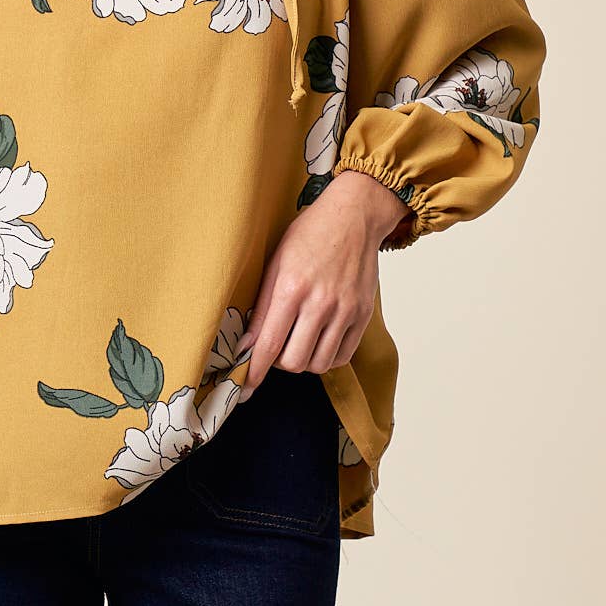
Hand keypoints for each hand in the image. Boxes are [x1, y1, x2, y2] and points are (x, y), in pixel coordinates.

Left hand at [237, 169, 406, 399]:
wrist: (353, 216)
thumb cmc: (310, 234)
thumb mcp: (275, 262)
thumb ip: (262, 306)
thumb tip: (246, 345)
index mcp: (291, 288)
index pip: (269, 345)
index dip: (253, 373)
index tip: (242, 389)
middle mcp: (320, 303)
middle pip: (294, 362)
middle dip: (279, 363)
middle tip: (276, 347)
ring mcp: (345, 311)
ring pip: (319, 364)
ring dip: (303, 360)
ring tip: (298, 340)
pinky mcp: (363, 315)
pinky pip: (343, 356)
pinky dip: (327, 356)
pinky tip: (319, 339)